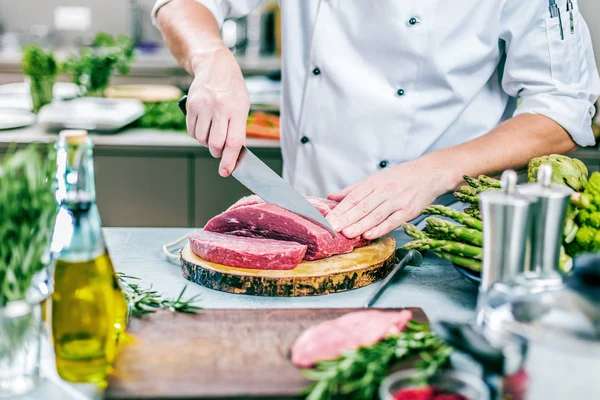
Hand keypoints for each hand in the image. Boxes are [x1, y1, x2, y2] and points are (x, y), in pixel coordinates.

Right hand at [185, 46, 249, 176]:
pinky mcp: (191, 105)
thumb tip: (233, 153)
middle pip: (215, 144)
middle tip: (220, 150)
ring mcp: (203, 106)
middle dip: (217, 153)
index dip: (229, 160)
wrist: (215, 66)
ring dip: (207, 143)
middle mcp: (219, 108)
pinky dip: (198, 135)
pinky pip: (192, 131)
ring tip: (213, 133)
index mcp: (237, 109)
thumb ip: (238, 129)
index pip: (233, 142)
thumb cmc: (232, 88)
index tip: (226, 172)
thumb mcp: (243, 106)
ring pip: (201, 139)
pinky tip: (204, 126)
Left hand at [326, 158, 456, 239]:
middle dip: (346, 218)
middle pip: (362, 207)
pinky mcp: (408, 211)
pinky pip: (392, 221)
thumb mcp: (376, 179)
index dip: (340, 209)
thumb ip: (353, 189)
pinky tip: (369, 235)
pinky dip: (380, 228)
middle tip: (332, 228)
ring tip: (347, 233)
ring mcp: (396, 201)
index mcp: (374, 183)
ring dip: (360, 225)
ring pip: (375, 215)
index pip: (353, 197)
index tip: (327, 219)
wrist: (430, 173)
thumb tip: (332, 197)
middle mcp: (384, 191)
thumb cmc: (401, 177)